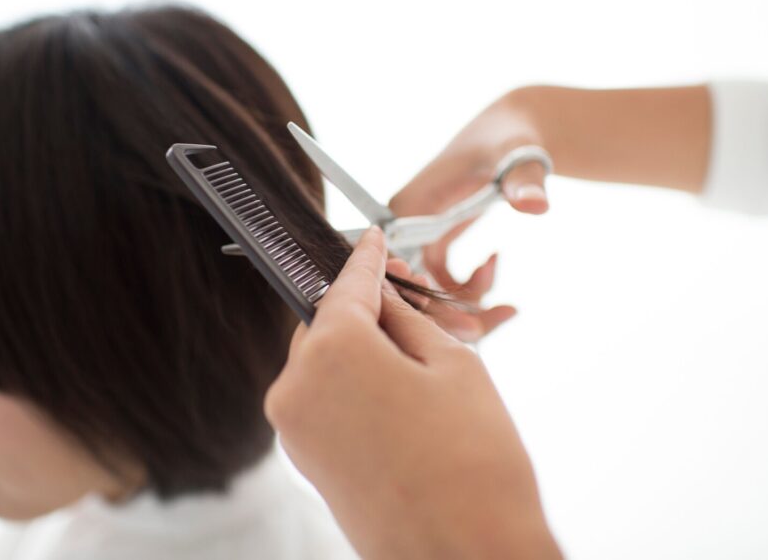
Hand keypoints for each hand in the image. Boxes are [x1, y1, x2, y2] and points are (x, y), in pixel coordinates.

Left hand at [266, 226, 560, 559]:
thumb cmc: (474, 460)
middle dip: (365, 311)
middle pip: (327, 323)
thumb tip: (381, 297)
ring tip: (416, 363)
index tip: (370, 239)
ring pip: (322, 362)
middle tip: (409, 306)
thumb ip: (406, 319)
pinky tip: (396, 397)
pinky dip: (351, 387)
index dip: (365, 258)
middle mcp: (296, 385)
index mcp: (331, 350)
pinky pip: (322, 400)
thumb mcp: (453, 365)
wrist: (467, 556)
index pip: (346, 284)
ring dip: (359, 351)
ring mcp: (293, 428)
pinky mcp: (303, 461)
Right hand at [389, 94, 549, 334]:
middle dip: (446, 315)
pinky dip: (469, 293)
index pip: (397, 265)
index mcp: (410, 205)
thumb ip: (524, 182)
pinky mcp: (437, 243)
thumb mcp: (517, 156)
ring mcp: (421, 236)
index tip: (458, 319)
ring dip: (464, 309)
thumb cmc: (511, 135)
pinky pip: (442, 285)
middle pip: (410, 287)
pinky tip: (497, 271)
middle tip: (488, 326)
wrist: (520, 130)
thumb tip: (534, 206)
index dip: (420, 299)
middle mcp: (407, 224)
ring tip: (508, 307)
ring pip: (428, 293)